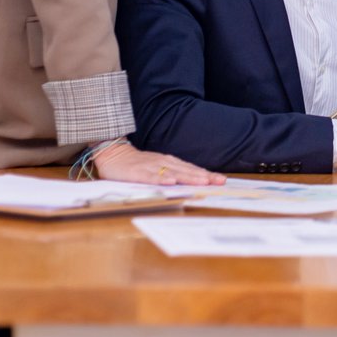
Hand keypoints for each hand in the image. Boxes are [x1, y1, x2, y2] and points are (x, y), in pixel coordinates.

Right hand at [92, 140, 223, 185]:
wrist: (113, 154)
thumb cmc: (139, 164)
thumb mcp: (159, 167)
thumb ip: (174, 173)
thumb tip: (194, 181)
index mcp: (170, 163)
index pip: (192, 169)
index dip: (207, 174)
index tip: (222, 180)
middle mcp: (164, 163)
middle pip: (187, 171)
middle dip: (204, 176)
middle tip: (220, 182)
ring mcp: (151, 167)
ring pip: (173, 173)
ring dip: (189, 177)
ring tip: (203, 182)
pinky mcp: (137, 172)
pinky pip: (151, 176)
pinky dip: (161, 179)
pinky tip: (171, 182)